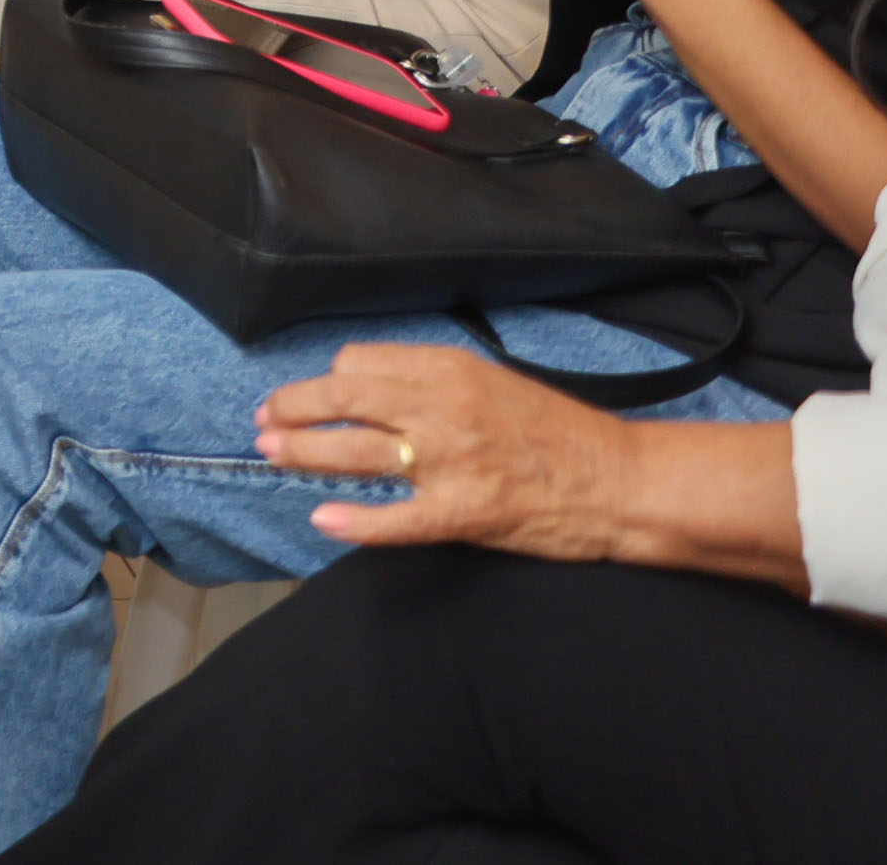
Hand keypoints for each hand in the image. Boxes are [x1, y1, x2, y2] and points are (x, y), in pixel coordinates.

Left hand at [256, 344, 639, 555]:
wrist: (620, 481)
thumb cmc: (559, 433)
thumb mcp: (492, 383)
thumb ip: (434, 382)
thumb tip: (371, 388)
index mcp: (449, 370)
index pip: (361, 364)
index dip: (329, 381)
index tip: (315, 397)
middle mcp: (442, 407)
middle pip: (343, 398)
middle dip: (293, 408)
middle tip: (266, 421)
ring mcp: (450, 461)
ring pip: (355, 451)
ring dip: (303, 452)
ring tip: (271, 455)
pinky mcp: (464, 512)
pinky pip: (397, 518)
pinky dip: (356, 521)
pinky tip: (325, 521)